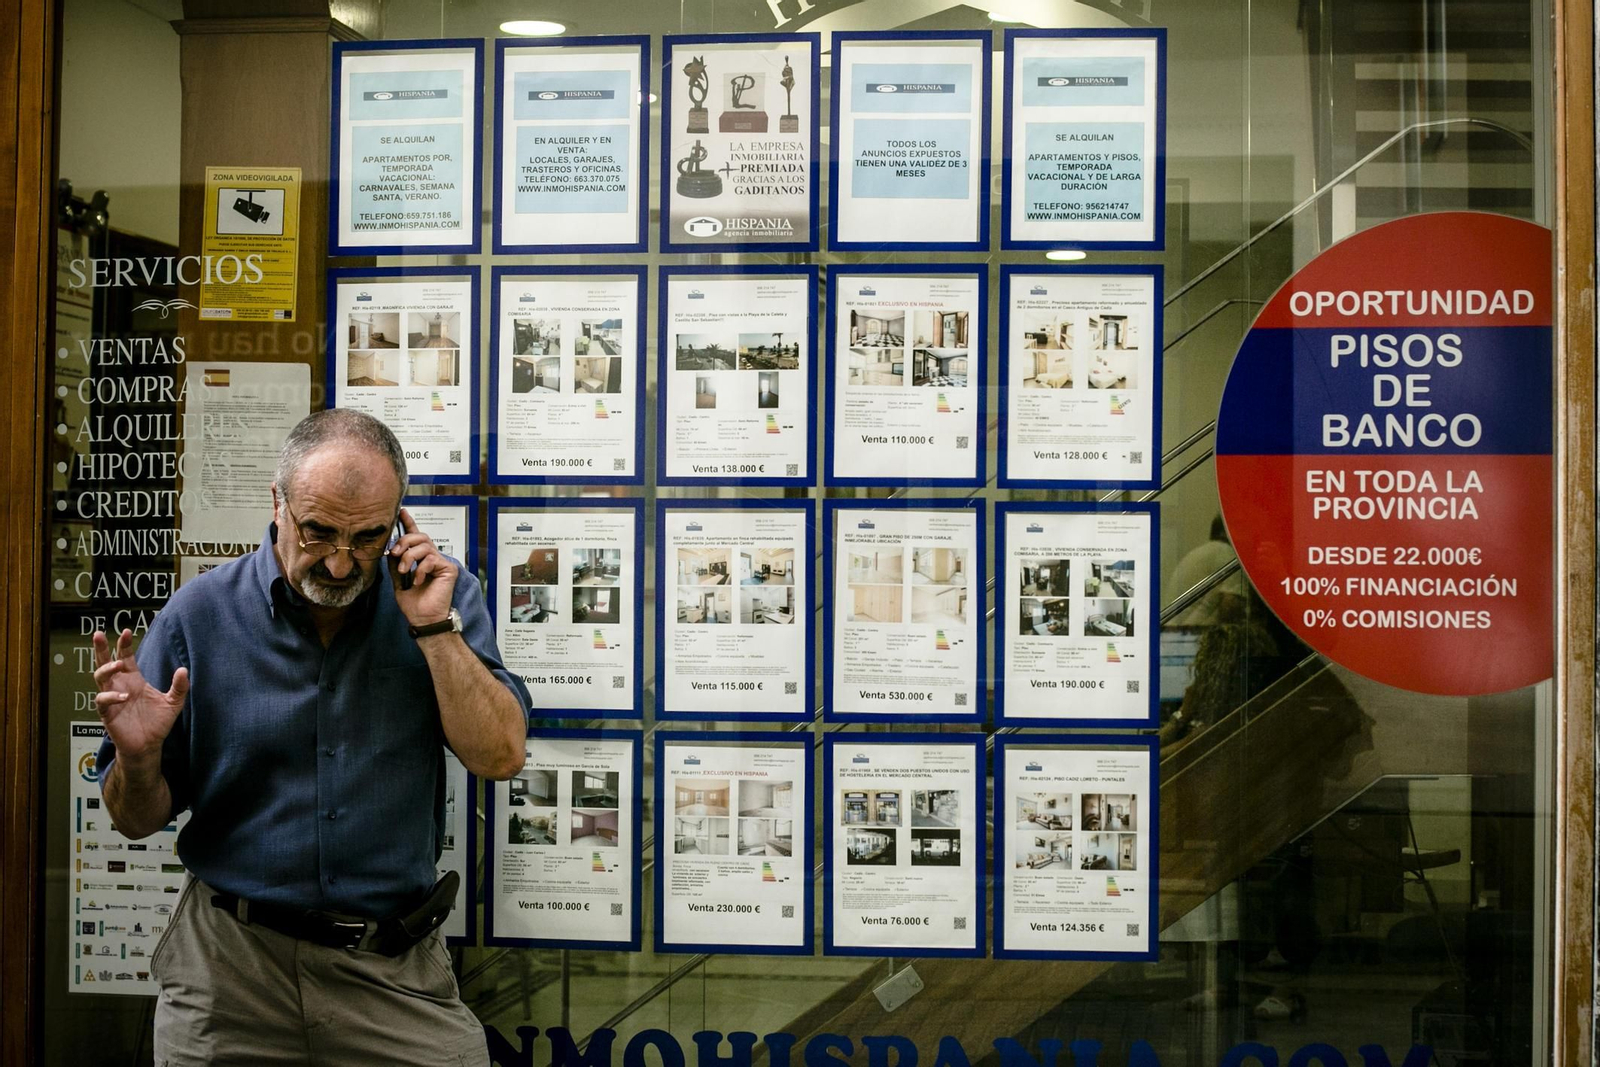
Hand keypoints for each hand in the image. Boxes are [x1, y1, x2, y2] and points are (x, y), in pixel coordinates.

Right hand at [93, 629, 187, 771]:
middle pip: (105, 663)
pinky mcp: (107, 713)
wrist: (149, 745)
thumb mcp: (174, 703)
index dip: (124, 644)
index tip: (127, 631)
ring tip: (118, 665)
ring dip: (106, 669)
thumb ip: (180, 687)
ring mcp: (112, 698)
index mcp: (134, 680)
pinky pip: (102, 700)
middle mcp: (120, 685)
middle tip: (99, 634)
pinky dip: (111, 696)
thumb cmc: (157, 722)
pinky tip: (124, 696)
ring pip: (99, 678)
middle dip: (101, 648)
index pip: (125, 657)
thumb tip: (183, 669)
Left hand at [388, 507, 457, 626]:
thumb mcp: (398, 580)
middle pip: (420, 536)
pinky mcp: (448, 569)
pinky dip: (420, 569)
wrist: (423, 619)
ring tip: (404, 570)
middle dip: (404, 542)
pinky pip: (431, 559)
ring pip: (425, 545)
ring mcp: (441, 562)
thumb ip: (396, 563)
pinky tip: (417, 581)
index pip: (415, 536)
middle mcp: (432, 558)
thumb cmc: (414, 603)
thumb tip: (391, 548)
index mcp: (420, 559)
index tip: (402, 511)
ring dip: (409, 557)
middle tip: (395, 554)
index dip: (409, 523)